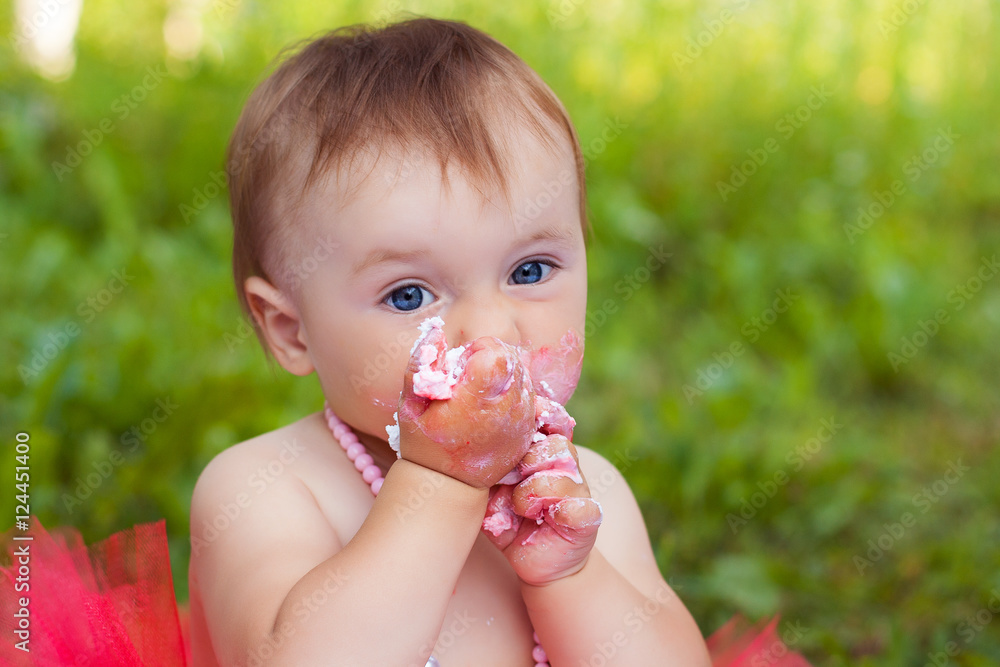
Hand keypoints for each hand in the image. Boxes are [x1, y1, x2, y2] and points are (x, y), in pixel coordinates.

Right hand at [397, 328, 535, 487]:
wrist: (449, 484)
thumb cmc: (424, 441)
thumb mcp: (409, 405)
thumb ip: (420, 365)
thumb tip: (435, 331)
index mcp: (474, 403)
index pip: (496, 352)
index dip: (480, 348)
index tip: (463, 365)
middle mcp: (503, 411)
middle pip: (513, 359)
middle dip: (492, 358)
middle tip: (471, 378)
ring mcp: (520, 422)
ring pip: (524, 374)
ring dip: (504, 374)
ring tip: (481, 393)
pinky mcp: (529, 429)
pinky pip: (529, 394)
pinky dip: (513, 392)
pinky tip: (492, 406)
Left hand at [482, 434, 602, 585]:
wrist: (537, 561)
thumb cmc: (511, 521)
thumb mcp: (491, 493)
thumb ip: (487, 471)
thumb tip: (474, 457)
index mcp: (544, 451)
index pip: (547, 420)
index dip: (533, 420)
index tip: (510, 432)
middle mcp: (567, 466)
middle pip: (552, 444)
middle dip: (523, 462)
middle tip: (507, 483)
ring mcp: (580, 490)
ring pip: (561, 472)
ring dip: (532, 491)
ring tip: (521, 508)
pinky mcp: (588, 518)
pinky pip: (580, 507)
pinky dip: (563, 511)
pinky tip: (548, 519)